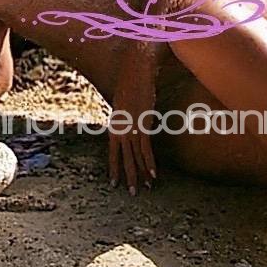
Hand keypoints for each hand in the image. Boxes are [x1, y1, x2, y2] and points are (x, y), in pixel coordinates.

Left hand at [108, 55, 157, 194]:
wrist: (136, 74)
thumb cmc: (130, 84)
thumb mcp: (125, 104)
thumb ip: (127, 116)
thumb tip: (132, 121)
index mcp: (115, 127)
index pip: (113, 153)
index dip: (114, 168)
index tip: (114, 182)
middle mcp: (121, 131)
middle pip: (125, 159)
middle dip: (128, 177)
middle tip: (131, 193)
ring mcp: (132, 130)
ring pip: (135, 157)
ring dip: (141, 174)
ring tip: (144, 188)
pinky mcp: (143, 126)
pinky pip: (146, 149)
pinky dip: (150, 163)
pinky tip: (153, 175)